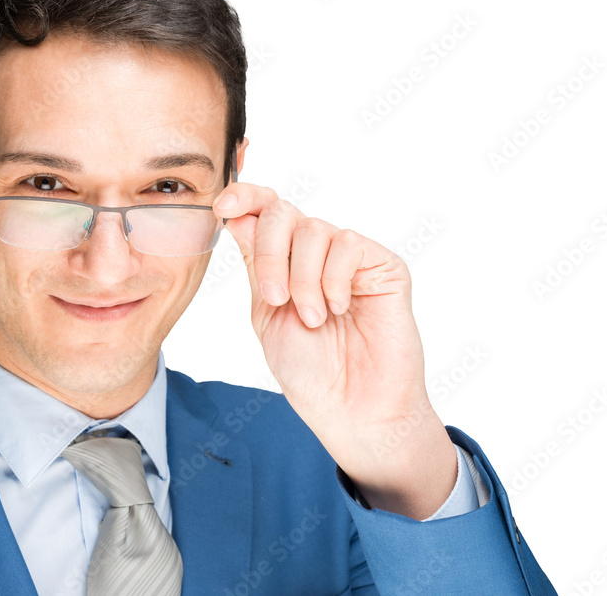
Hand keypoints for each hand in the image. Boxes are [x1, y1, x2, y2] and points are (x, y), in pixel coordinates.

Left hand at [212, 182, 456, 518]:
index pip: (262, 211)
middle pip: (282, 213)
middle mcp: (313, 254)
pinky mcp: (383, 266)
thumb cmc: (310, 372)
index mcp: (280, 263)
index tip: (223, 208)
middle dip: (270, 252)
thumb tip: (240, 218)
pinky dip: (333, 278)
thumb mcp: (266, 316)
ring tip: (312, 318)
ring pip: (314, 229)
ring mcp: (349, 258)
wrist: (352, 408)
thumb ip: (255, 266)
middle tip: (275, 298)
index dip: (243, 198)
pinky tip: (337, 309)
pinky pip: (348, 244)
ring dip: (303, 277)